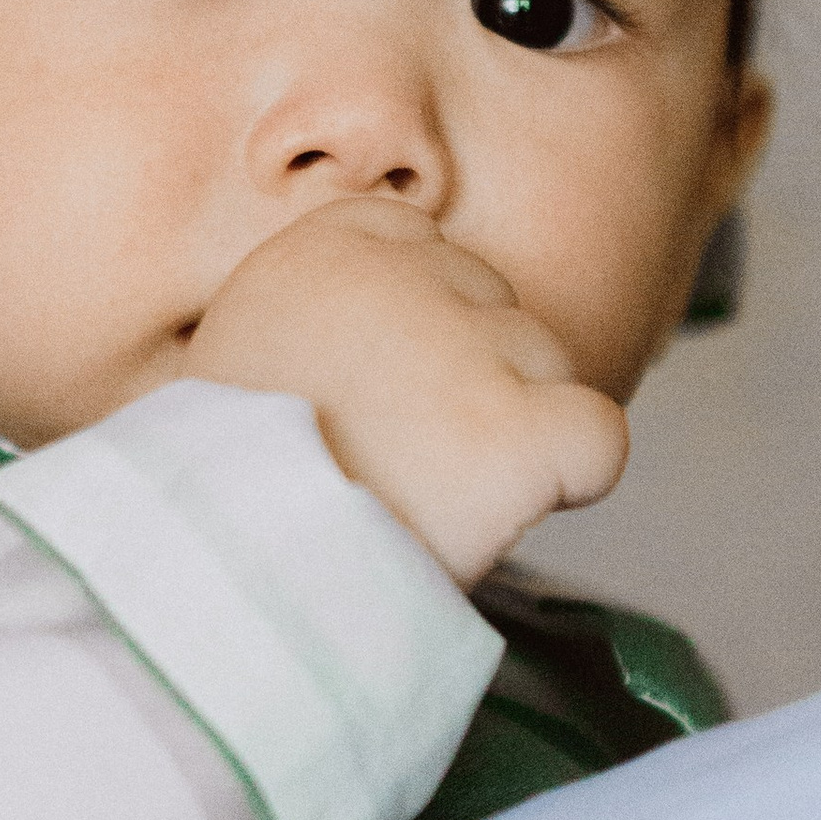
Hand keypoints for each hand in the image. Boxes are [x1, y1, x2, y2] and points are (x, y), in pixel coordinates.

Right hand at [183, 203, 627, 585]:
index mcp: (309, 257)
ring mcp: (464, 350)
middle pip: (491, 300)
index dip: (421, 318)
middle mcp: (393, 279)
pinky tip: (511, 511)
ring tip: (427, 499)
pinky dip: (576, 476)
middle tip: (402, 462)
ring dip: (508, 429)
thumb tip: (388, 354)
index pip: (415, 237)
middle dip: (468, 377)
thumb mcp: (236, 372)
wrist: (223, 582)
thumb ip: (316, 331)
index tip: (386, 389)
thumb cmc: (227, 499)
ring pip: (546, 361)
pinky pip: (598, 437)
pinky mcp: (516, 431)